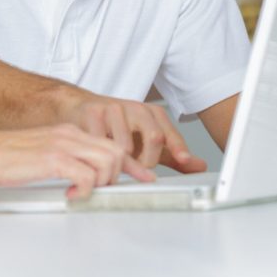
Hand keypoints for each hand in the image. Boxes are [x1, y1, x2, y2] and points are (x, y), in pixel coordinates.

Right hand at [0, 123, 154, 198]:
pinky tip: (71, 194)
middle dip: (117, 176)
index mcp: (68, 132)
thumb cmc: (7, 159)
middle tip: (102, 191)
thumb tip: (84, 179)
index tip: (143, 177)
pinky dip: (85, 189)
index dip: (131, 164)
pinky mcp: (53, 159)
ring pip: (107, 162)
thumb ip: (66, 161)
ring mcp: (62, 144)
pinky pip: (87, 175)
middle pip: (115, 151)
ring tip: (84, 192)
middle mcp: (69, 134)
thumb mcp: (44, 155)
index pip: (110, 144)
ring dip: (102, 182)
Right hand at [67, 94, 205, 172]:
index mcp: (150, 113)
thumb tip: (197, 165)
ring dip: (121, 162)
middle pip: (153, 137)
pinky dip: (102, 158)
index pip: (168, 132)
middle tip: (139, 169)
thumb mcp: (144, 138)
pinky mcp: (94, 113)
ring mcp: (114, 108)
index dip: (178, 147)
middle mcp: (134, 108)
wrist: (78, 107)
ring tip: (115, 163)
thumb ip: (170, 153)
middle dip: (147, 161)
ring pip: (126, 146)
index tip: (184, 159)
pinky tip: (99, 158)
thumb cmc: (114, 125)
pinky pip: (102, 144)